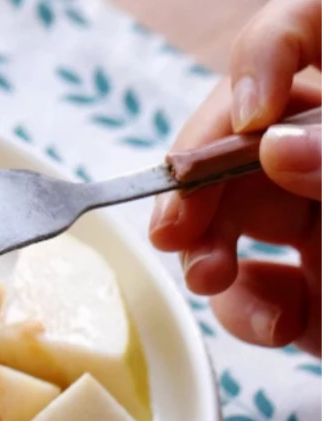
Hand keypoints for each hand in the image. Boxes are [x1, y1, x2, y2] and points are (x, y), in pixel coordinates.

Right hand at [149, 0, 324, 356]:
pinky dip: (247, 310)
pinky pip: (250, 288)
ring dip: (205, 249)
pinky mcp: (307, 288)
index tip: (252, 113)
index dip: (268, 53)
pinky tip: (278, 325)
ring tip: (209, 278)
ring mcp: (321, 219)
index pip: (312, 25)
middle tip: (176, 221)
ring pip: (229, 215)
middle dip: (200, 176)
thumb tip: (274, 146)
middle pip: (243, 130)